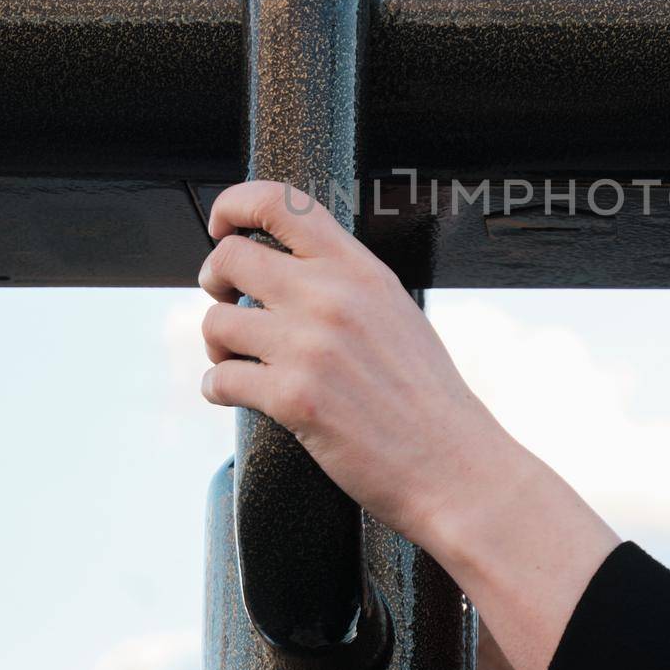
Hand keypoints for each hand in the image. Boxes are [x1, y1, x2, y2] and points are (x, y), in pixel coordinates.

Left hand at [197, 178, 621, 669]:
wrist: (456, 466)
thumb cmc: (427, 400)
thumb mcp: (396, 314)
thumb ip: (346, 286)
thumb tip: (287, 271)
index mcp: (361, 270)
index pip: (282, 204)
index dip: (235, 204)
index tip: (222, 226)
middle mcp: (333, 297)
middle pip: (231, 257)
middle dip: (214, 280)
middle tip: (225, 302)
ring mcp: (311, 346)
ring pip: (216, 321)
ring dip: (216, 344)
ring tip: (237, 360)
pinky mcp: (294, 398)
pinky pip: (219, 379)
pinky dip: (217, 388)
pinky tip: (234, 395)